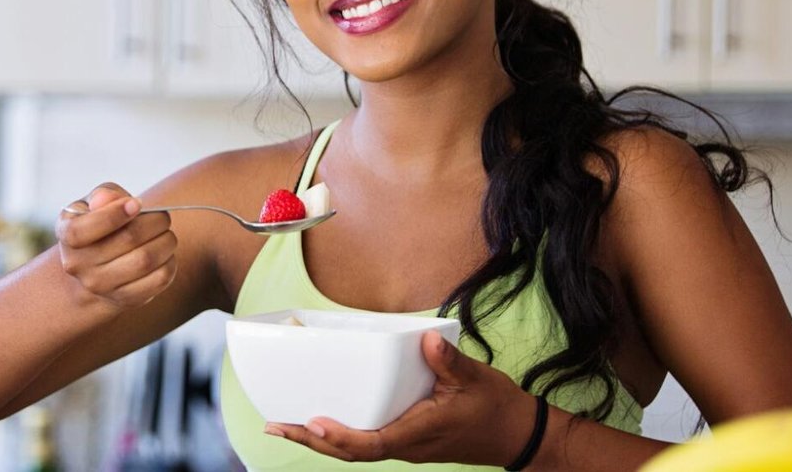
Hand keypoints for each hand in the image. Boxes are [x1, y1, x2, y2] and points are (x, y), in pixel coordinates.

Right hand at [54, 183, 177, 309]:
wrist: (94, 270)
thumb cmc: (98, 225)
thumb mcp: (93, 204)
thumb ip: (103, 195)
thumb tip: (109, 199)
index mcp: (67, 234)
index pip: (83, 230)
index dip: (114, 214)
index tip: (137, 203)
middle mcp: (78, 264)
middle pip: (128, 239)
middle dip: (155, 222)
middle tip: (163, 217)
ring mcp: (100, 286)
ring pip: (146, 260)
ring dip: (166, 242)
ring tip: (167, 234)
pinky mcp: (124, 299)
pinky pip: (158, 280)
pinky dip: (169, 263)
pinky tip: (165, 254)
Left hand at [265, 331, 539, 465]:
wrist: (516, 435)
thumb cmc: (495, 408)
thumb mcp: (475, 379)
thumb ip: (448, 361)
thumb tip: (425, 339)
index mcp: (419, 432)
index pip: (372, 444)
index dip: (340, 437)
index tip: (312, 423)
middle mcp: (406, 444)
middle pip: (350, 452)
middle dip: (310, 440)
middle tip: (275, 425)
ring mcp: (404, 445)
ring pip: (354, 450)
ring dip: (318, 440)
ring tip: (284, 425)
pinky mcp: (405, 439)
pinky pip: (365, 442)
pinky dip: (338, 435)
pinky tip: (320, 422)